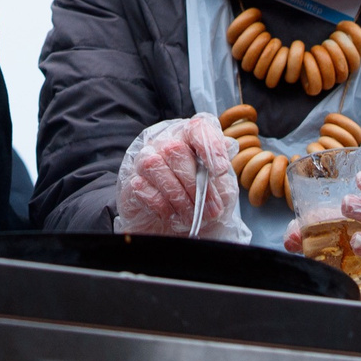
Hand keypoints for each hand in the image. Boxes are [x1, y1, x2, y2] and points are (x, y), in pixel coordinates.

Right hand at [115, 113, 245, 240]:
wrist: (177, 232)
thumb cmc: (200, 204)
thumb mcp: (221, 190)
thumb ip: (224, 168)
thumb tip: (228, 146)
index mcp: (192, 140)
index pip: (198, 127)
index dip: (209, 145)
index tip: (219, 171)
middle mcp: (166, 143)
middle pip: (175, 149)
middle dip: (195, 184)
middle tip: (211, 210)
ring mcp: (146, 160)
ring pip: (155, 165)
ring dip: (178, 197)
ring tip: (192, 217)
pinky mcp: (132, 181)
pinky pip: (143, 187)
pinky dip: (162, 206)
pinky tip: (172, 215)